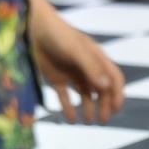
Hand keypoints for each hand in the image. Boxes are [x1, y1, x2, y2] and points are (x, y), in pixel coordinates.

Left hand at [29, 0, 125, 122]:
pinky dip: (68, 107)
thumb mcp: (76, 50)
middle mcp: (86, 67)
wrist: (31, 27)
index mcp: (96, 58)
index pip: (114, 78)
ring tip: (87, 121)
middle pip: (101, 89)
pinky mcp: (55, 78)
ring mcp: (71, 73)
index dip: (117, 94)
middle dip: (104, 105)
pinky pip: (65, 96)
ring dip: (88, 108)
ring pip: (85, 94)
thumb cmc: (57, 35)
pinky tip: (70, 118)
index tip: (116, 109)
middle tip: (102, 120)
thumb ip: (91, 68)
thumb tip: (107, 88)